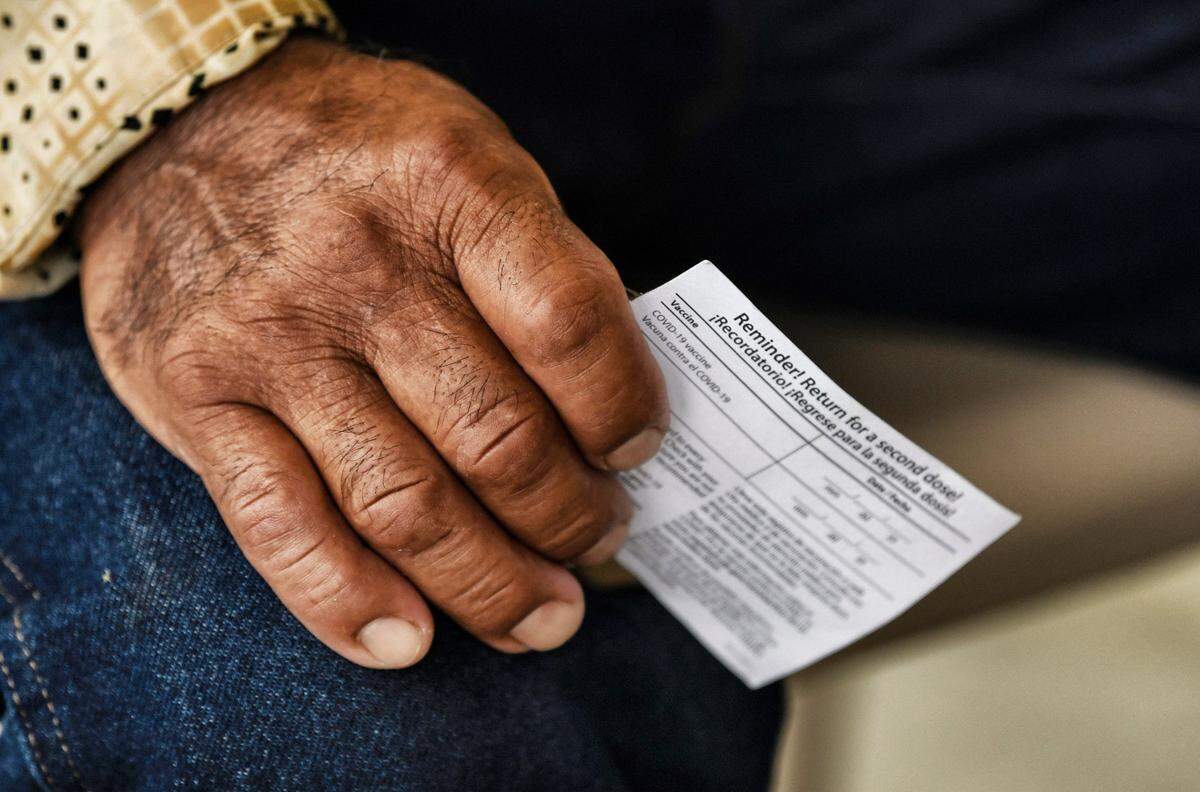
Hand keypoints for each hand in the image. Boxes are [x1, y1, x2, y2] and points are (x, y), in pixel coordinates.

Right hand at [78, 37, 667, 667]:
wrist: (177, 120)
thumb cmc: (356, 150)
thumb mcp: (469, 157)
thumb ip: (539, 269)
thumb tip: (611, 410)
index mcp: (450, 187)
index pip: (569, 327)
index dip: (623, 408)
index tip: (638, 448)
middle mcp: (359, 266)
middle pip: (497, 439)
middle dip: (570, 519)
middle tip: (600, 539)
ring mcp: (273, 340)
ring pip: (405, 505)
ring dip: (490, 585)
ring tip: (541, 618)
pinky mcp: (198, 399)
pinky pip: (281, 526)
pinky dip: (349, 603)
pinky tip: (408, 642)